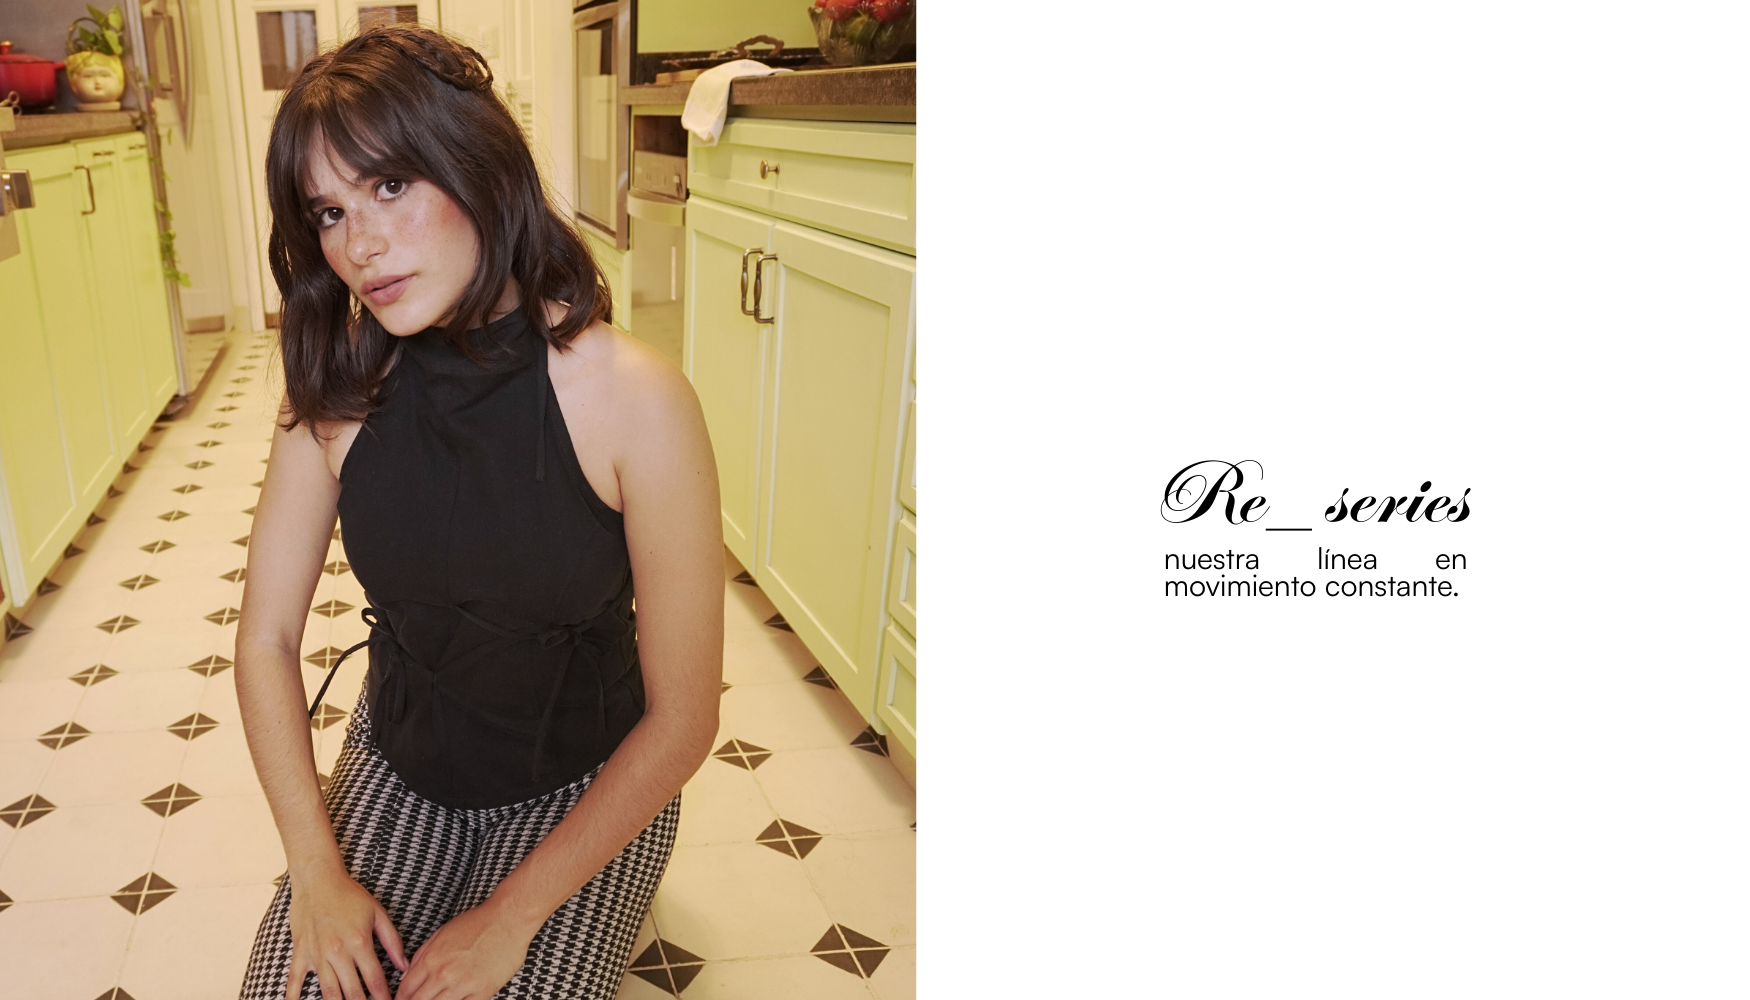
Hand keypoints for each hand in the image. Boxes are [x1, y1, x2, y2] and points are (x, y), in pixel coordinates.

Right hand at [285, 867, 407, 999]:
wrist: (318, 880)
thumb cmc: (349, 896)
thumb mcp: (378, 913)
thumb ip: (392, 941)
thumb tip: (404, 964)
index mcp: (359, 942)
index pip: (375, 979)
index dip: (384, 996)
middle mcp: (338, 952)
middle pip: (352, 991)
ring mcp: (317, 954)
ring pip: (328, 991)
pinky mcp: (301, 953)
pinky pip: (295, 981)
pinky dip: (294, 997)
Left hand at [395, 901, 535, 999]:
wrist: (508, 918)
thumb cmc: (478, 922)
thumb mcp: (442, 933)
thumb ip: (422, 954)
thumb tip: (408, 975)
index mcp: (431, 959)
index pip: (406, 989)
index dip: (401, 999)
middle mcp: (444, 974)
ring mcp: (464, 984)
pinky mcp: (483, 991)